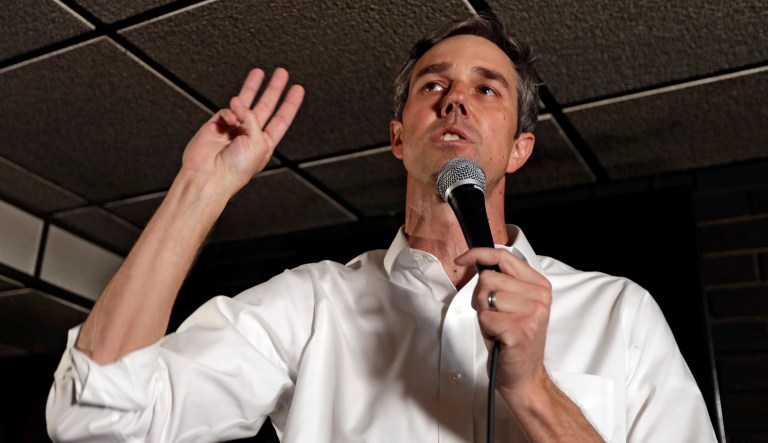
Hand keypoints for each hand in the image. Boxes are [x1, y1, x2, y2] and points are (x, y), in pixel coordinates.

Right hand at [181, 68, 304, 196]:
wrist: (208, 176)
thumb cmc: (235, 169)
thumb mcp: (258, 143)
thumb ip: (253, 119)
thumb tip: (238, 102)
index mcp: (265, 144)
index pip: (281, 119)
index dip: (290, 104)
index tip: (297, 89)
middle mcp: (250, 136)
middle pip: (266, 107)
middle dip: (273, 89)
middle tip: (281, 74)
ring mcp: (232, 130)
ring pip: (244, 103)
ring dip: (252, 87)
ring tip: (259, 72)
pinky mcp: (215, 126)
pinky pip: (226, 110)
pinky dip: (230, 111)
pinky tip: (231, 117)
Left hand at [456, 248, 552, 395]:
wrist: (523, 375)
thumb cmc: (512, 339)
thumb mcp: (511, 304)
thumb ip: (501, 281)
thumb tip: (475, 260)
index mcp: (539, 285)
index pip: (504, 256)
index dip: (479, 254)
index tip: (462, 258)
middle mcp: (539, 297)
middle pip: (488, 278)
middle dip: (481, 297)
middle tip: (495, 317)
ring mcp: (532, 313)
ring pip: (484, 296)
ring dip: (484, 314)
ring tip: (498, 327)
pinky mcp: (520, 330)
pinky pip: (485, 317)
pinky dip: (485, 328)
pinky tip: (499, 338)